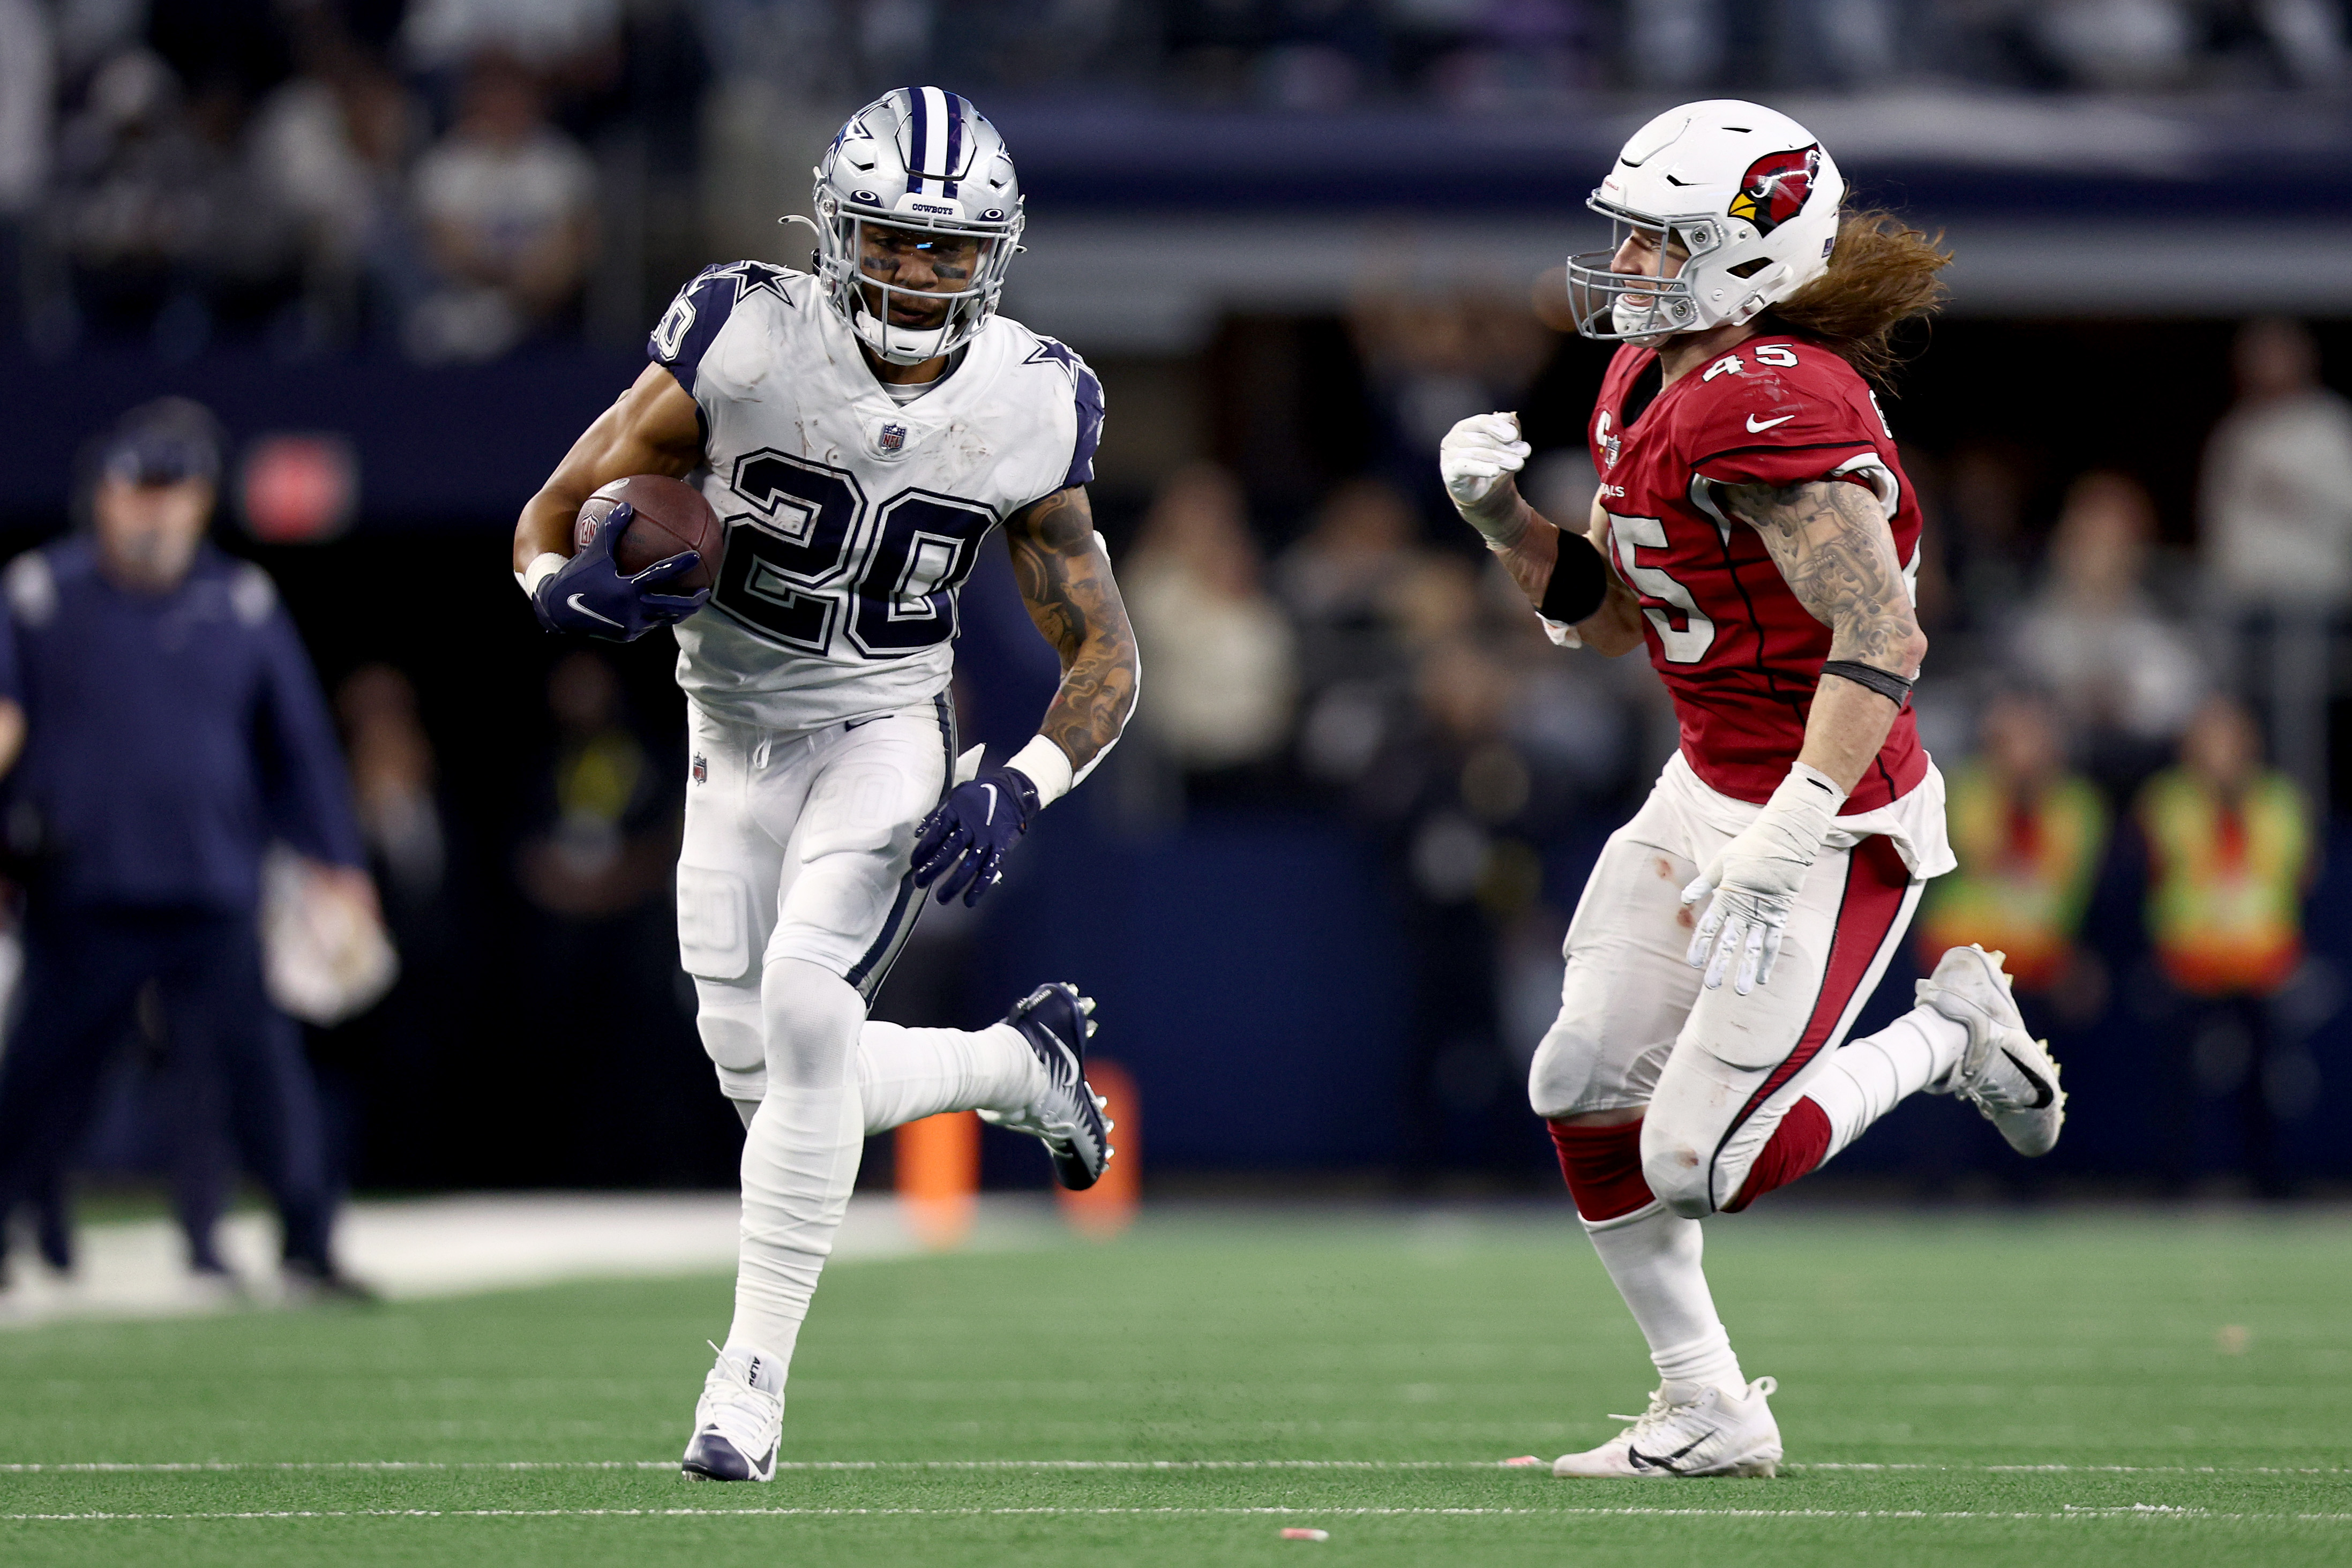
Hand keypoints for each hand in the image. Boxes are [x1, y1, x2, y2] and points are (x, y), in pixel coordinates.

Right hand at [532, 502, 708, 641]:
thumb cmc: (576, 575)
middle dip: (692, 601)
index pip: (660, 574)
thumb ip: (612, 528)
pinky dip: (659, 617)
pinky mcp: (627, 635)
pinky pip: (649, 625)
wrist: (557, 610)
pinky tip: (666, 610)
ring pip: (663, 619)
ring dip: (679, 612)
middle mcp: (632, 609)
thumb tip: (627, 505)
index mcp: (627, 587)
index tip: (696, 556)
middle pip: (672, 606)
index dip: (679, 565)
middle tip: (706, 590)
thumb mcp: (594, 551)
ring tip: (691, 603)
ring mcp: (631, 625)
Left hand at [911, 764, 1041, 905]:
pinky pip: (989, 870)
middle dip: (932, 870)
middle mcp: (971, 826)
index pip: (936, 834)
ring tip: (941, 899)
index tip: (913, 865)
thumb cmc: (980, 793)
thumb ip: (937, 814)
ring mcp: (987, 839)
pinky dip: (979, 887)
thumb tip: (918, 833)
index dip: (923, 851)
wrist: (1013, 791)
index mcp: (957, 812)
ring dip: (954, 884)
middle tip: (919, 883)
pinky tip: (968, 900)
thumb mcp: (956, 795)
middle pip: (949, 852)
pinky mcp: (1000, 848)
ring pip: (968, 865)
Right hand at [1439, 412, 1531, 546]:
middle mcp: (1454, 438)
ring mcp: (1449, 456)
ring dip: (1501, 458)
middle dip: (1506, 446)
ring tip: (1519, 464)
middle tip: (1525, 452)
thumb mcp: (1502, 444)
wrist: (1482, 491)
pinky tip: (1495, 471)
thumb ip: (1506, 429)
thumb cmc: (1490, 462)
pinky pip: (1464, 467)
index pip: (1481, 422)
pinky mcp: (1449, 473)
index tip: (1515, 435)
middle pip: (1482, 439)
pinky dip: (1481, 468)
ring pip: (1477, 453)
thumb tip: (1511, 418)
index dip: (1499, 427)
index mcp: (1466, 426)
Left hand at [1678, 763, 1844, 993]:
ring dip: (1746, 969)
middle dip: (1720, 964)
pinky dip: (1767, 960)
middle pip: (1730, 941)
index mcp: (1727, 894)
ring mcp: (1764, 913)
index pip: (1709, 925)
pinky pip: (1773, 942)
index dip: (1701, 945)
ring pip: (1754, 947)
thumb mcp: (1720, 861)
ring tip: (1740, 992)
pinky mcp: (1780, 914)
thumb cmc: (1749, 847)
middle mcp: (1745, 908)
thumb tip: (1684, 900)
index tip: (1693, 963)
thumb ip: (1703, 883)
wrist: (1785, 839)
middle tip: (1711, 986)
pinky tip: (1761, 978)